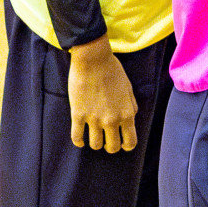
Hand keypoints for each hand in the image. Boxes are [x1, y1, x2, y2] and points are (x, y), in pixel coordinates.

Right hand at [67, 35, 137, 152]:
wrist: (93, 59)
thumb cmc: (112, 70)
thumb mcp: (129, 88)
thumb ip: (131, 106)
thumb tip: (130, 118)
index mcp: (126, 114)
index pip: (130, 142)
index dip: (126, 145)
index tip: (122, 144)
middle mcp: (111, 120)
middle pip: (112, 147)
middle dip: (110, 146)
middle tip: (107, 140)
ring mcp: (94, 119)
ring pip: (95, 145)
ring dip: (95, 143)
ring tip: (93, 136)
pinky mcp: (78, 115)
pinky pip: (76, 137)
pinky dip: (78, 141)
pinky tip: (80, 140)